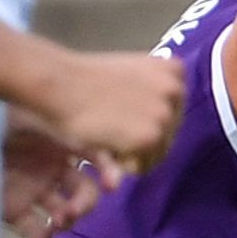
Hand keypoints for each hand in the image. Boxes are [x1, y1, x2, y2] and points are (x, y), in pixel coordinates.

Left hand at [2, 113, 110, 237]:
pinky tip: (44, 237)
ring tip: (60, 221)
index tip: (113, 184)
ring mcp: (33, 190)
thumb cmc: (0, 112)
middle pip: (83, 193)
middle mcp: (52, 169)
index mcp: (62, 143)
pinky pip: (35, 230)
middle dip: (86, 204)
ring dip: (68, 220)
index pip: (96, 160)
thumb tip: (104, 139)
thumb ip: (67, 122)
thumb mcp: (36, 110)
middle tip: (75, 210)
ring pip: (64, 214)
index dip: (110, 172)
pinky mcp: (13, 209)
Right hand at [32, 49, 185, 174]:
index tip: (124, 112)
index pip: (173, 111)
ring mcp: (165, 115)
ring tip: (107, 133)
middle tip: (111, 125)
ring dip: (132, 153)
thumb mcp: (131, 72)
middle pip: (168, 134)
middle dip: (141, 138)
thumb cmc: (85, 81)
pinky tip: (105, 143)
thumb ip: (153, 90)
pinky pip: (143, 166)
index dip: (147, 119)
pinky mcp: (151, 138)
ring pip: (158, 153)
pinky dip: (123, 164)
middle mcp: (175, 91)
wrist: (61, 86)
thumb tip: (168, 120)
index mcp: (174, 70)